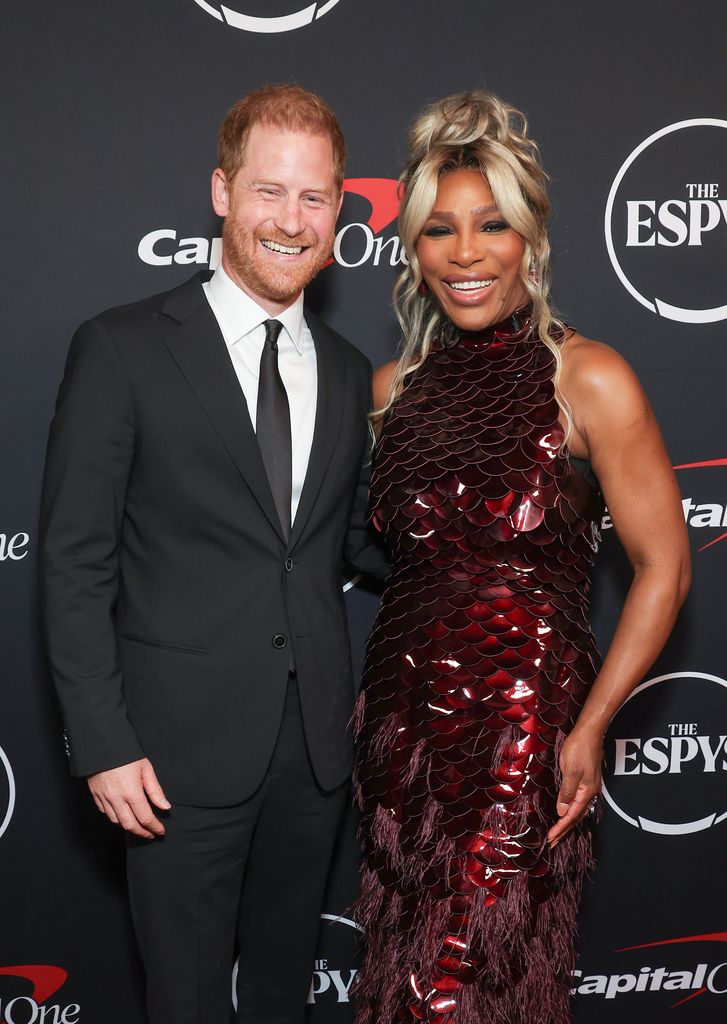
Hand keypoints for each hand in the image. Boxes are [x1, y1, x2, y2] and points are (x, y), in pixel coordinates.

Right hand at [87, 758, 170, 838]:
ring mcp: (104, 798)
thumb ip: (155, 790)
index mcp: (131, 792)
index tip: (160, 831)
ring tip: (138, 826)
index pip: (145, 817)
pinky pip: (106, 813)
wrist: (102, 744)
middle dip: (142, 833)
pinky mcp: (95, 796)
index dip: (154, 827)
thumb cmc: (125, 753)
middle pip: (130, 825)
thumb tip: (165, 806)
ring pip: (116, 821)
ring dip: (128, 826)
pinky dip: (115, 817)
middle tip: (150, 834)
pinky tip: (122, 815)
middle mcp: (116, 798)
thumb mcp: (146, 768)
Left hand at [547, 728, 602, 847]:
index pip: (572, 815)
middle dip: (564, 830)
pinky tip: (566, 812)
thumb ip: (567, 792)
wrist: (590, 732)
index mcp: (587, 792)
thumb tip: (562, 812)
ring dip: (568, 822)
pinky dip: (571, 811)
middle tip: (552, 842)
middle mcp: (591, 792)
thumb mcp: (570, 771)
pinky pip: (579, 801)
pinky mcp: (587, 780)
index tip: (550, 839)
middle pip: (577, 816)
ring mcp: (590, 786)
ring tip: (558, 832)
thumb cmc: (580, 748)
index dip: (561, 828)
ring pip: (578, 810)